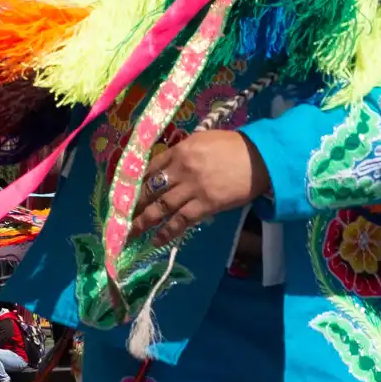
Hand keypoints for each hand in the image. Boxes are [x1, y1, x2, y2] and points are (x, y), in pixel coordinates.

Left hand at [130, 132, 270, 245]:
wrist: (261, 158)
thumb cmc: (234, 147)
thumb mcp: (204, 140)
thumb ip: (183, 151)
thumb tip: (167, 164)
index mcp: (181, 150)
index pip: (150, 167)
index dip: (135, 182)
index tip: (124, 193)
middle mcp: (182, 169)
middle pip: (151, 188)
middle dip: (133, 204)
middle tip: (119, 218)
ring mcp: (193, 188)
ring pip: (161, 207)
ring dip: (144, 222)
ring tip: (130, 233)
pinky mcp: (206, 204)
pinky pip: (181, 220)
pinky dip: (167, 232)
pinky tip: (156, 241)